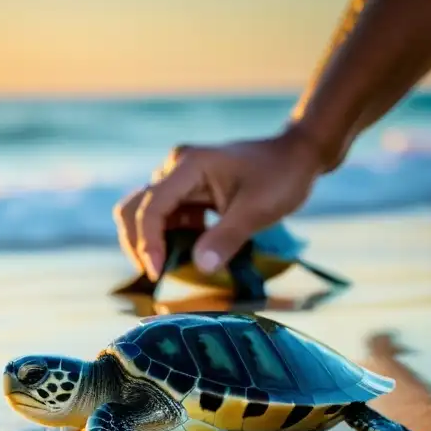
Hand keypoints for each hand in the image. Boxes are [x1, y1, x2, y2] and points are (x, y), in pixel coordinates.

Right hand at [113, 126, 325, 280]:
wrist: (297, 155)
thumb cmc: (281, 176)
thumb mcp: (258, 210)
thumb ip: (227, 238)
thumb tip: (199, 267)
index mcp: (189, 167)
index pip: (151, 208)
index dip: (148, 243)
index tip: (158, 273)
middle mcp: (175, 169)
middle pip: (134, 209)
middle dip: (138, 244)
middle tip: (156, 275)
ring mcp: (179, 179)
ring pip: (144, 214)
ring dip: (152, 244)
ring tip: (170, 270)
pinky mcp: (186, 191)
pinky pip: (165, 218)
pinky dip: (168, 240)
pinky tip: (186, 256)